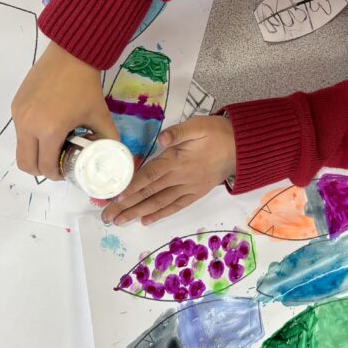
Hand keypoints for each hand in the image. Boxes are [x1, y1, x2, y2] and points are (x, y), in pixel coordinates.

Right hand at [11, 42, 117, 179]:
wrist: (70, 55)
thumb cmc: (86, 86)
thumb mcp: (101, 115)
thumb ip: (108, 138)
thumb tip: (110, 155)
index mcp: (50, 130)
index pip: (45, 166)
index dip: (56, 174)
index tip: (65, 171)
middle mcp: (28, 125)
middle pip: (26, 163)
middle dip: (41, 169)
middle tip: (56, 163)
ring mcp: (19, 115)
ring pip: (20, 148)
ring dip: (35, 152)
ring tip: (54, 144)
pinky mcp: (15, 105)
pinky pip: (19, 130)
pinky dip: (31, 136)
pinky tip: (48, 126)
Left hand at [101, 115, 235, 226]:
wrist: (240, 147)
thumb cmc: (216, 133)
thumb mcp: (198, 125)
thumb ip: (179, 132)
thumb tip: (163, 139)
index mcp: (177, 160)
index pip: (150, 175)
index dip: (132, 186)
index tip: (116, 197)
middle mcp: (180, 177)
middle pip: (149, 193)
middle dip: (127, 205)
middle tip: (107, 216)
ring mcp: (187, 188)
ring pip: (159, 203)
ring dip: (138, 213)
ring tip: (120, 221)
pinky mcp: (195, 193)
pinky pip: (175, 206)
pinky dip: (160, 214)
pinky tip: (146, 221)